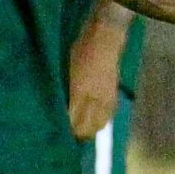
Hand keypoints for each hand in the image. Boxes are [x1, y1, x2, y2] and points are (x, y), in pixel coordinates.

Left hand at [66, 14, 125, 138]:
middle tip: (70, 135)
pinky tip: (97, 121)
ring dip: (91, 130)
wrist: (105, 38)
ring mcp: (106, 98)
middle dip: (79, 134)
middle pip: (88, 127)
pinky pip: (108, 115)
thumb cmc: (81, 49)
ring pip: (99, 124)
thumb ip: (66, 91)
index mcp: (80, 92)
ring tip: (83, 131)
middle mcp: (94, 99)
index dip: (68, 131)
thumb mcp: (66, 68)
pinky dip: (101, 121)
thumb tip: (63, 107)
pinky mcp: (113, 95)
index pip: (75, 121)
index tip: (60, 134)